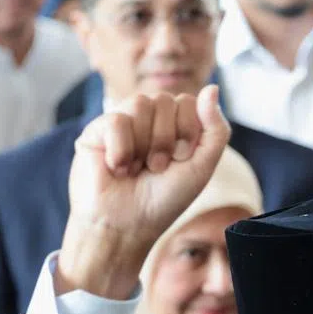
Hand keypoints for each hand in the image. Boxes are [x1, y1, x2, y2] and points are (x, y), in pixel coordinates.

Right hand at [57, 87, 230, 298]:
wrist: (127, 226)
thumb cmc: (164, 200)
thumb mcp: (202, 166)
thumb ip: (216, 129)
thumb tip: (212, 88)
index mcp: (174, 125)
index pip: (189, 102)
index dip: (188, 133)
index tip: (180, 161)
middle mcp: (148, 119)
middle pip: (165, 101)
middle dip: (166, 141)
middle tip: (156, 169)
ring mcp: (122, 122)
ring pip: (141, 104)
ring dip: (145, 145)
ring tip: (137, 169)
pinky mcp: (96, 130)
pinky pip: (117, 120)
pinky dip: (122, 151)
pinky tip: (117, 169)